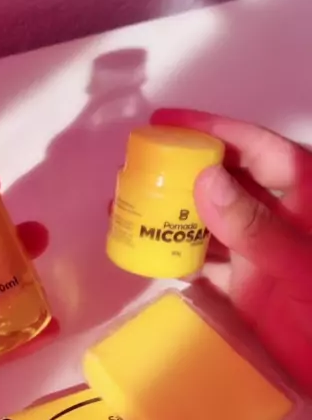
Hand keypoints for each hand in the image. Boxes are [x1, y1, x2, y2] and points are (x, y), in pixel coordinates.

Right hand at [152, 109, 311, 396]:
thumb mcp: (300, 267)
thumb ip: (257, 227)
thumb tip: (206, 180)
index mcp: (302, 201)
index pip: (257, 150)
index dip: (213, 130)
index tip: (165, 125)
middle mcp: (277, 223)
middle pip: (225, 185)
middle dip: (180, 174)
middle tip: (132, 171)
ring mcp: (260, 259)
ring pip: (209, 227)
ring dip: (171, 218)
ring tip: (125, 211)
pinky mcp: (246, 295)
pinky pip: (206, 271)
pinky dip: (178, 263)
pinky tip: (148, 256)